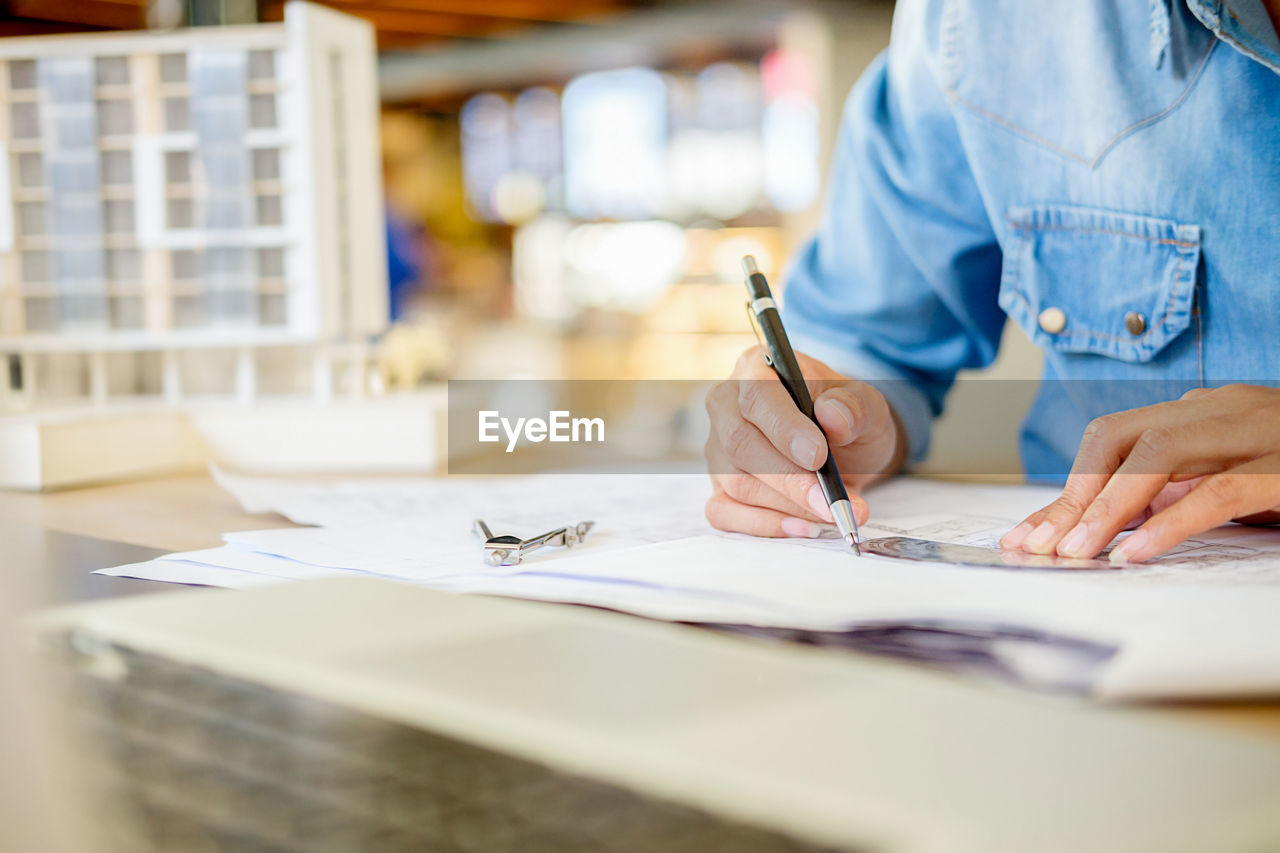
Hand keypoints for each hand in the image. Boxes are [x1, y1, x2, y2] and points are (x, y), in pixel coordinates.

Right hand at [704, 347, 906, 536]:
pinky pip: (724, 513)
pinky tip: (802, 528)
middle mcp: (727, 407)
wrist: (846, 449)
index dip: (784, 428)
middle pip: (740, 444)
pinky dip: (763, 526)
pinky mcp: (719, 488)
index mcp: (756, 369)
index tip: (818, 456)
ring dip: (787, 506)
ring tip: (833, 514)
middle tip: (831, 502)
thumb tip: (833, 416)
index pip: (756, 396)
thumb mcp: (866, 405)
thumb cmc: (847, 419)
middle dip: (790, 480)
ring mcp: (718, 450)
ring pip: (736, 483)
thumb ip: (855, 406)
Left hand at [1001, 384, 1279, 562]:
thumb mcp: (1231, 479)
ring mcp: (1259, 432)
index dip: (1067, 486)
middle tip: (1038, 548)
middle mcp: (1223, 410)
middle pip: (1121, 439)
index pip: (1111, 437)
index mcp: (1202, 411)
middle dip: (1074, 496)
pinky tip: (1138, 552)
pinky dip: (1172, 521)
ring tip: (1076, 553)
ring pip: (1160, 453)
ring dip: (1110, 506)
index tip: (1031, 536)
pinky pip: (1219, 490)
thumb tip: (1105, 526)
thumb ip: (1175, 491)